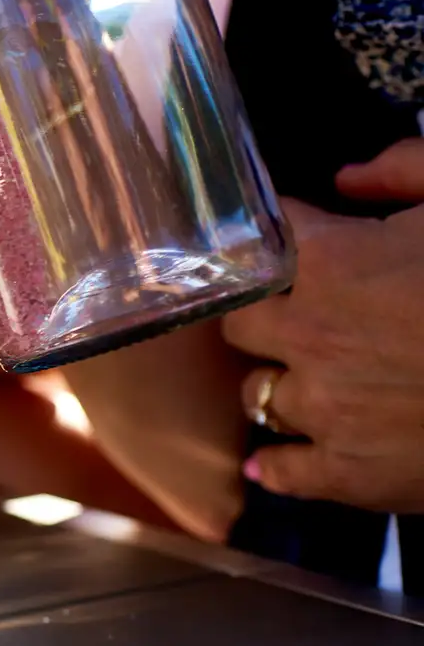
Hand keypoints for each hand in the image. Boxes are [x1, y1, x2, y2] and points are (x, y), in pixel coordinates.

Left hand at [220, 147, 423, 513]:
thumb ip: (405, 172)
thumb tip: (347, 178)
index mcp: (329, 262)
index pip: (261, 238)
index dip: (273, 236)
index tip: (285, 240)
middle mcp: (308, 336)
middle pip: (240, 323)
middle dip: (261, 313)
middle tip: (292, 312)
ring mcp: (325, 410)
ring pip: (258, 395)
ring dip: (278, 383)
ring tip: (305, 379)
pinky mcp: (350, 473)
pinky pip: (287, 474)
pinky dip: (278, 467)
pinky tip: (271, 463)